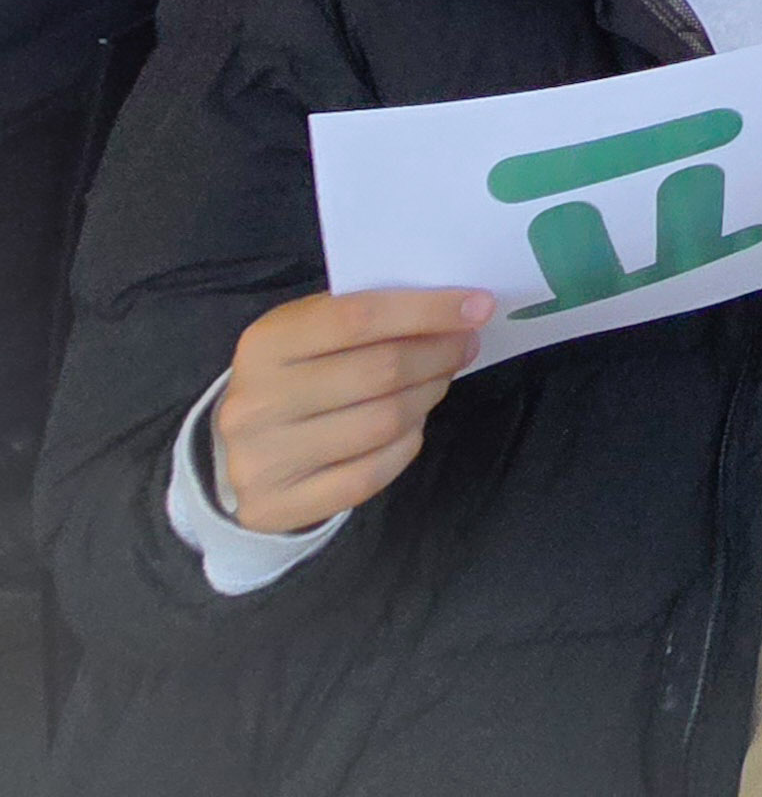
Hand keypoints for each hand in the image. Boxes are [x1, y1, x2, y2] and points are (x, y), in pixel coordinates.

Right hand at [210, 288, 492, 535]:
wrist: (233, 454)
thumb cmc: (292, 378)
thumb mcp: (308, 335)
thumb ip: (365, 317)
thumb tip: (453, 308)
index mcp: (264, 344)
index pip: (357, 317)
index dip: (427, 310)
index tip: (478, 306)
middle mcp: (256, 402)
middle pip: (379, 371)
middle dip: (438, 353)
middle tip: (465, 344)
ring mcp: (264, 459)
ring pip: (383, 422)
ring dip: (428, 395)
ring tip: (440, 380)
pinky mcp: (278, 505)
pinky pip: (371, 473)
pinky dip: (407, 444)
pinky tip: (414, 425)